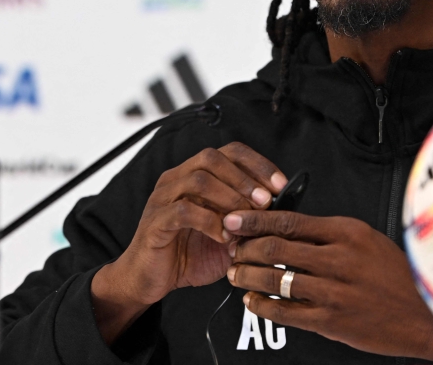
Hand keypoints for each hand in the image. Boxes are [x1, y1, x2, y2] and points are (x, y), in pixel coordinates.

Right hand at [91, 143, 286, 343]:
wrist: (151, 280)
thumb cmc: (189, 254)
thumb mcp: (227, 234)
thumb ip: (247, 220)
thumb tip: (281, 210)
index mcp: (193, 175)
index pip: (228, 152)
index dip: (257, 163)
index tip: (281, 184)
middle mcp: (176, 179)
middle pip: (211, 157)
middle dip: (244, 178)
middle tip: (265, 201)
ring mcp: (163, 198)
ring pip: (198, 179)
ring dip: (229, 198)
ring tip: (247, 219)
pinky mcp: (156, 222)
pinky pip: (183, 210)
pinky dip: (209, 221)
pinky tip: (224, 236)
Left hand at [223, 211, 432, 363]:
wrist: (426, 314)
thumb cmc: (397, 275)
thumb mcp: (367, 239)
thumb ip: (329, 234)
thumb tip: (288, 228)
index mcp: (346, 232)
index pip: (289, 220)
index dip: (255, 220)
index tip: (235, 219)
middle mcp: (338, 259)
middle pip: (276, 247)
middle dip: (245, 247)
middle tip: (231, 247)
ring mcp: (334, 291)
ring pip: (276, 279)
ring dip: (248, 276)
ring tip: (235, 273)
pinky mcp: (332, 321)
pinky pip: (286, 312)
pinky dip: (263, 305)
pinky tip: (252, 301)